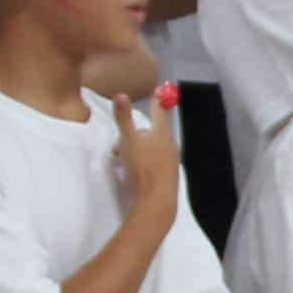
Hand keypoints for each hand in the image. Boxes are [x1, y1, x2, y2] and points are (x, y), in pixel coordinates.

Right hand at [115, 90, 181, 222]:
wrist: (157, 199)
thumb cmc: (142, 166)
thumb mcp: (128, 139)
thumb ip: (123, 118)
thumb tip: (120, 94)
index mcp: (162, 132)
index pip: (158, 112)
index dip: (155, 103)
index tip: (157, 95)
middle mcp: (171, 143)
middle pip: (154, 131)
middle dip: (137, 133)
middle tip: (120, 142)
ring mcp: (172, 159)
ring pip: (154, 147)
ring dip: (139, 148)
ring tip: (123, 158)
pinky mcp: (169, 174)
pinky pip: (156, 160)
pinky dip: (145, 160)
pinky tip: (135, 170)